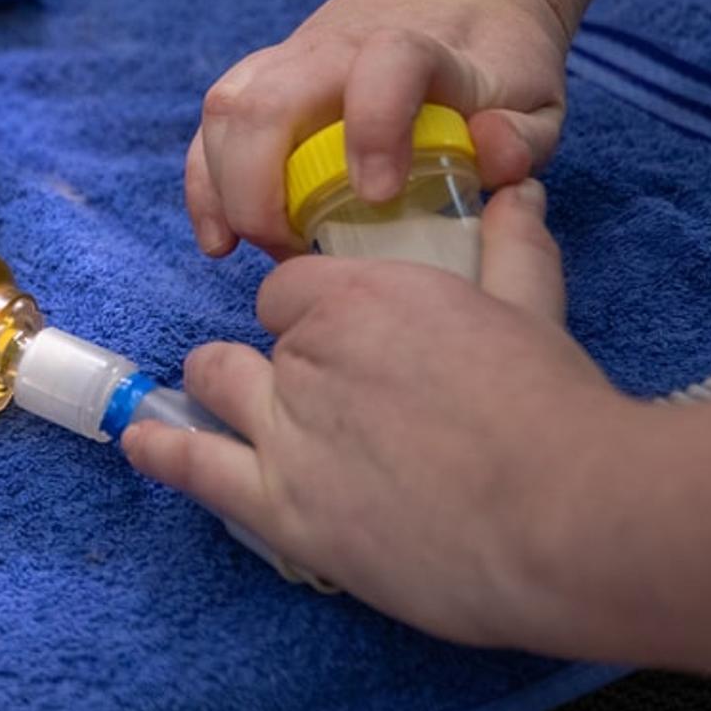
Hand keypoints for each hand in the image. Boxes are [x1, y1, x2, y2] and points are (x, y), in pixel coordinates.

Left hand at [129, 182, 641, 648]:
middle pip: (261, 341)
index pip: (295, 290)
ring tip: (230, 404)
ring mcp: (288, 433)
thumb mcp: (533, 312)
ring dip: (226, 391)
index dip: (314, 315)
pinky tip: (142, 442)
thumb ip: (512, 249)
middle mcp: (309, 356)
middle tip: (331, 395)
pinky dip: (164, 450)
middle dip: (283, 359)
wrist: (567, 518)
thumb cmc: (557, 413)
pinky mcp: (283, 509)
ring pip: (220, 385)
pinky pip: (196, 466)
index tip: (343, 340)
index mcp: (361, 297)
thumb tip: (515, 192)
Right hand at [186, 0, 576, 257]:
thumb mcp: (537, 95)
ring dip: (222, 187)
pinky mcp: (264, 78)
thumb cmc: (496, 56)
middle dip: (259, 189)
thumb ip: (521, 135)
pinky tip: (220, 238)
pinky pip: (212, 126)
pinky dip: (204, 183)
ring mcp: (290, 59)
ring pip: (226, 110)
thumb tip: (487, 156)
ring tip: (254, 246)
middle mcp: (335, 48)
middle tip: (295, 250)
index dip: (374, 127)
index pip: (383, 67)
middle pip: (265, 101)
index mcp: (413, 47)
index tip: (376, 195)